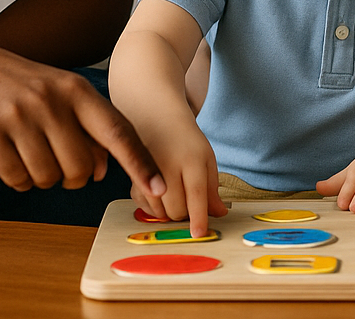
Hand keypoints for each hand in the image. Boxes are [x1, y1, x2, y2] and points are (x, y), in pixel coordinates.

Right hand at [0, 45, 164, 198]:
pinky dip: (19, 180)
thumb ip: (91, 130)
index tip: (158, 187)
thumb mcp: (66, 98)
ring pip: (47, 178)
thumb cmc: (30, 90)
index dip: (139, 162)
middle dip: (73, 178)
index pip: (117, 131)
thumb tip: (102, 172)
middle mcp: (51, 101)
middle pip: (79, 168)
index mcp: (77, 91)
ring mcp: (19, 117)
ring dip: (43, 179)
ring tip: (33, 154)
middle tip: (60, 163)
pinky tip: (12, 157)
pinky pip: (17, 180)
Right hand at [129, 114, 226, 237]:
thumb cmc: (187, 142)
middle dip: (186, 214)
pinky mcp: (134, 177)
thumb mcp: (206, 159)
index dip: (198, 217)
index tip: (199, 234)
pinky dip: (155, 208)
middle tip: (190, 203)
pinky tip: (161, 195)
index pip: (196, 195)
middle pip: (177, 209)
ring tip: (176, 196)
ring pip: (160, 212)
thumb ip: (212, 189)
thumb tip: (220, 214)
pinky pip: (144, 207)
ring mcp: (148, 172)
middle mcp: (167, 166)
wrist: (158, 119)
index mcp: (191, 160)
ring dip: (170, 212)